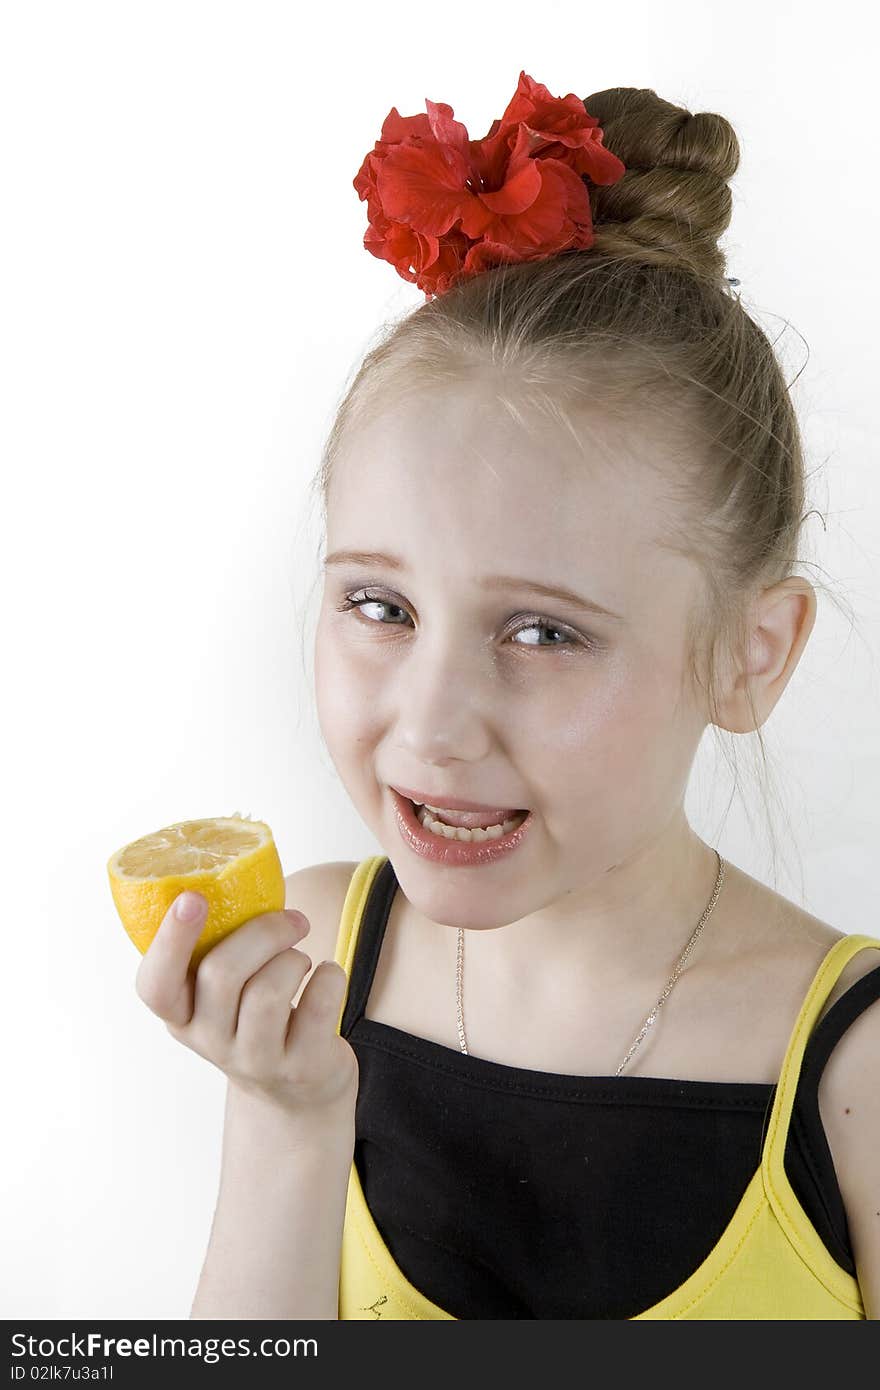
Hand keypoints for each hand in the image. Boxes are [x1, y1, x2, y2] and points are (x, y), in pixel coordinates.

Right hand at [135, 893, 358, 1120]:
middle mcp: (210, 1042)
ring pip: (268, 991)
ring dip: (294, 958)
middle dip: (263, 932)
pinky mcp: (300, 1067)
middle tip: (293, 920)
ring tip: (302, 960)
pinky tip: (329, 977)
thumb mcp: (225, 994)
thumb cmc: (256, 1015)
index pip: (155, 985)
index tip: (192, 897)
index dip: (171, 939)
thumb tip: (236, 873)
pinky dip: (331, 977)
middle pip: (222, 973)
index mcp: (181, 1015)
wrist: (297, 1090)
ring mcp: (255, 1061)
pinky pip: (318, 1006)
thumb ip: (219, 949)